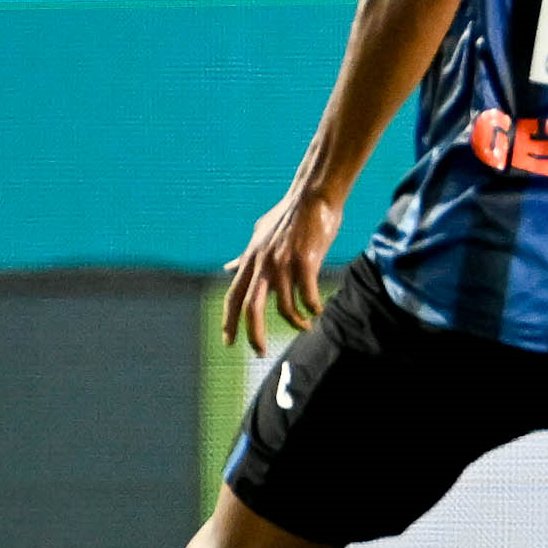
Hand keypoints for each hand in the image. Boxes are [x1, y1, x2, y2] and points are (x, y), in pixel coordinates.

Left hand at [222, 188, 341, 352]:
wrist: (312, 196)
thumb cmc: (289, 215)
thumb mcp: (258, 235)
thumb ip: (244, 255)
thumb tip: (228, 267)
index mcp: (251, 259)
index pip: (233, 296)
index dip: (229, 321)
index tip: (228, 341)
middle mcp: (263, 264)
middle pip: (251, 308)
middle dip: (254, 334)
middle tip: (259, 351)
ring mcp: (284, 263)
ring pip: (284, 306)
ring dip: (295, 321)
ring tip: (305, 325)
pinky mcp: (305, 261)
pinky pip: (307, 295)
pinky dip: (313, 308)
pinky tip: (318, 310)